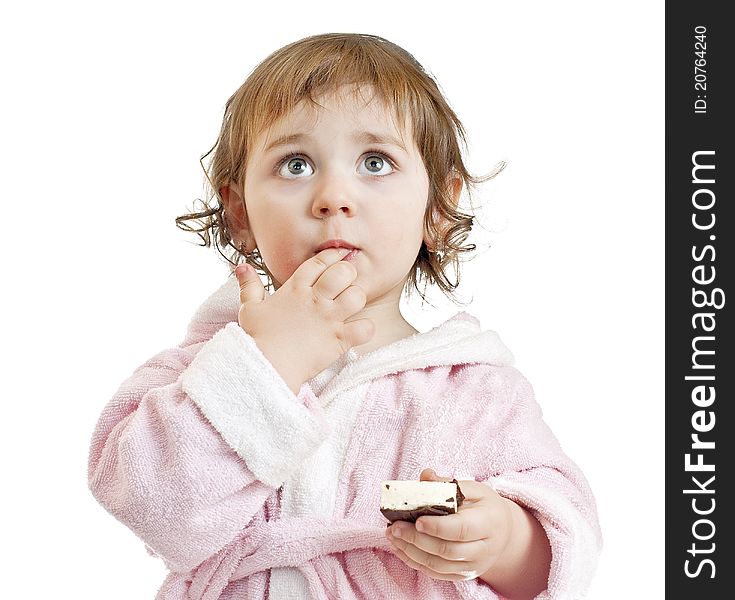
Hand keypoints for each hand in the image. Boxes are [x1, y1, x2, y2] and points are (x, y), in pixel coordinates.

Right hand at [234, 248, 373, 392]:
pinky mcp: (339, 340)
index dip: (332, 256)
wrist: (265, 365)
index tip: (338, 257)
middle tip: (346, 283)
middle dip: (348, 273)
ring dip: (357, 298)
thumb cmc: (257, 338)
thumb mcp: (249, 308)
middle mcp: (315, 299)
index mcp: (295, 288)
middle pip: (344, 272)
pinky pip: (365, 328)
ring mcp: (329, 319)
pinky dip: (365, 329)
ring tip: (351, 304)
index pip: (319, 261)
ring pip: (357, 296)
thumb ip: (248, 286)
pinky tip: (358, 330)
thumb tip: (241, 267)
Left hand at [385, 468, 513, 581]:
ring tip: (392, 536)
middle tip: (395, 527)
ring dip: (411, 552)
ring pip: (439, 565)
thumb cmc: (484, 506)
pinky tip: (399, 548)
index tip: (416, 520)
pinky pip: (436, 573)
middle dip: (417, 540)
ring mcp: (474, 566)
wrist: (503, 532)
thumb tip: (425, 476)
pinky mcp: (463, 575)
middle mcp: (484, 549)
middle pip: (448, 550)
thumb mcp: (473, 489)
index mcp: (489, 523)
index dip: (437, 526)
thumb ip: (448, 483)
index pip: (461, 529)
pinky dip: (415, 562)